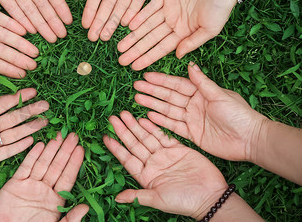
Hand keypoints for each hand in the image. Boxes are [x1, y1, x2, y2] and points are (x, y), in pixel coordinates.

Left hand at [0, 88, 48, 177]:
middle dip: (30, 111)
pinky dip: (20, 146)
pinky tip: (32, 140)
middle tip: (46, 104)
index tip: (33, 90)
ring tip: (45, 121)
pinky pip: (8, 151)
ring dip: (30, 127)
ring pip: (15, 133)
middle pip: (14, 117)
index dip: (18, 97)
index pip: (4, 103)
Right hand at [0, 132, 87, 221]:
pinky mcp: (15, 184)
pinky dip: (32, 156)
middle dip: (65, 151)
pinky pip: (25, 167)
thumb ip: (70, 218)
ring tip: (59, 136)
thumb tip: (86, 207)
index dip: (74, 163)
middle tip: (73, 135)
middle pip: (57, 166)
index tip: (81, 149)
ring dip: (51, 150)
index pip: (68, 177)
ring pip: (43, 164)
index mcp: (56, 200)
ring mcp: (30, 186)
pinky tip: (40, 145)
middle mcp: (44, 190)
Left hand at [103, 111, 226, 219]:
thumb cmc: (183, 202)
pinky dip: (154, 127)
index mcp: (146, 175)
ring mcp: (165, 155)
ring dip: (135, 126)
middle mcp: (153, 164)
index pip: (126, 158)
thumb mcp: (158, 199)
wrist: (210, 196)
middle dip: (123, 130)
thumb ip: (137, 195)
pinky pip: (163, 135)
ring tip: (125, 114)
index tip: (105, 136)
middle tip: (113, 117)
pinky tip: (144, 118)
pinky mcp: (178, 149)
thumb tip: (117, 198)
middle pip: (134, 144)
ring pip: (146, 137)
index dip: (116, 148)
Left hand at [118, 0, 235, 69]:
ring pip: (146, 25)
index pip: (161, 48)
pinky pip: (149, 6)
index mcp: (183, 33)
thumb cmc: (221, 7)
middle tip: (121, 60)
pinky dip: (139, 15)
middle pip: (150, 39)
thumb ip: (192, 43)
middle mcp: (173, 22)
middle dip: (136, 50)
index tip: (134, 67)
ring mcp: (168, 8)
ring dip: (133, 35)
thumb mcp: (210, 30)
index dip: (147, 58)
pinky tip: (129, 25)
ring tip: (119, 46)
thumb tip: (177, 56)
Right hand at [134, 63, 266, 160]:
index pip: (177, 84)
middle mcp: (194, 104)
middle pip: (169, 97)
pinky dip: (161, 121)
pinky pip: (173, 126)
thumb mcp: (220, 95)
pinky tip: (149, 116)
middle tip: (136, 87)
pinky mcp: (192, 134)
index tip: (146, 76)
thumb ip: (202, 82)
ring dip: (153, 105)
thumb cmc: (239, 114)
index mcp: (201, 93)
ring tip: (137, 100)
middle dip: (152, 92)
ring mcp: (192, 119)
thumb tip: (190, 65)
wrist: (250, 140)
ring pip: (168, 110)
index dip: (161, 80)